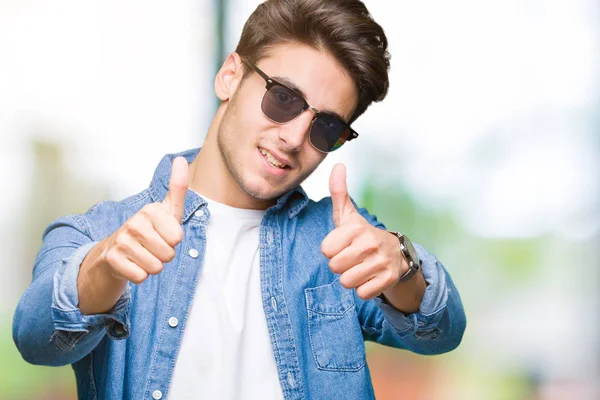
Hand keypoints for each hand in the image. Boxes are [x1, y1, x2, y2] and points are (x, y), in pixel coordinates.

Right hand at [100, 156, 188, 283]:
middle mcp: (134, 222)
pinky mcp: (112, 259)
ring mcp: (121, 240)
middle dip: (163, 256)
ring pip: (155, 267)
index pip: (177, 238)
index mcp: (150, 210)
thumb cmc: (148, 231)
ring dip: (152, 266)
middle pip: (168, 254)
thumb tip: (180, 159)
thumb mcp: (166, 210)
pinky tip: (132, 265)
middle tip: (152, 247)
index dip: (173, 241)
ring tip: (142, 255)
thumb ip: (177, 187)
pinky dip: (139, 276)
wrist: (113, 252)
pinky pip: (141, 277)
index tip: (162, 234)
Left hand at [321, 163, 406, 299]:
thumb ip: (339, 192)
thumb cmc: (362, 235)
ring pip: (346, 282)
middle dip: (340, 265)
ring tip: (360, 267)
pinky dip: (364, 289)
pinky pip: (362, 293)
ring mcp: (381, 262)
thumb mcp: (348, 215)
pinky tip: (370, 277)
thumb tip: (337, 165)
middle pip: (334, 267)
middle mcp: (370, 243)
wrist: (396, 254)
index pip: (326, 250)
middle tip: (352, 257)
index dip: (332, 250)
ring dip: (351, 278)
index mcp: (356, 228)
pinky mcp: (388, 279)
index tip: (343, 245)